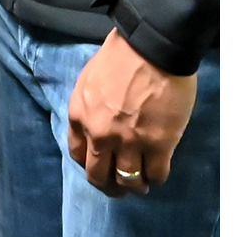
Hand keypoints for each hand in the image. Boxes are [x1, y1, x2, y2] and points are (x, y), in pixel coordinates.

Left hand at [66, 27, 199, 195]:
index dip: (89, 164)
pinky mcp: (159, 144)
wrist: (153, 47)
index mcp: (80, 117)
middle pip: (98, 175)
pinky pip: (155, 173)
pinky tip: (158, 177)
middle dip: (108, 186)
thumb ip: (88, 106)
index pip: (77, 154)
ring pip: (128, 180)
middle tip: (118, 189)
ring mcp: (129, 142)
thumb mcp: (89, 80)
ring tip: (141, 187)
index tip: (100, 166)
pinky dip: (156, 179)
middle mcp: (100, 135)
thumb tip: (94, 122)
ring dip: (133, 188)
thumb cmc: (121, 56)